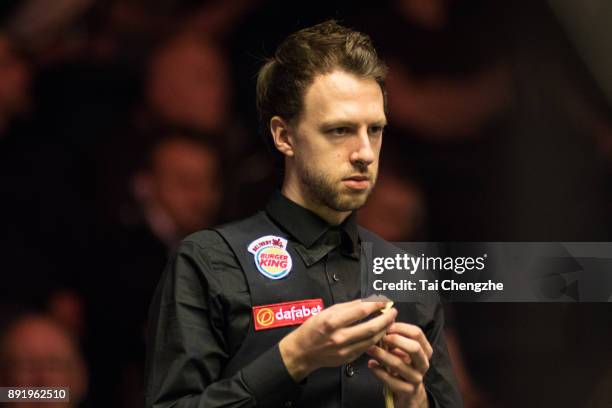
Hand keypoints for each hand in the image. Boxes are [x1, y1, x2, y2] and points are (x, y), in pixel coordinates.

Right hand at [279, 299, 396, 381]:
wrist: (303, 351)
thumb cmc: (312, 330)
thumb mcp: (327, 312)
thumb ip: (347, 307)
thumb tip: (366, 301)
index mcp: (332, 322)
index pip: (360, 311)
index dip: (376, 305)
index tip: (383, 301)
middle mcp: (339, 337)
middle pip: (370, 328)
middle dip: (385, 319)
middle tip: (392, 312)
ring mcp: (344, 350)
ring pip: (372, 340)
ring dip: (384, 329)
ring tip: (389, 321)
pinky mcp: (348, 358)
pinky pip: (366, 348)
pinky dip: (375, 339)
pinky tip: (379, 333)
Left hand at [366, 322, 432, 407]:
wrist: (407, 393)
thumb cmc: (401, 367)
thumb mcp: (401, 351)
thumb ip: (395, 338)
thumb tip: (383, 322)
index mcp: (425, 351)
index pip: (417, 333)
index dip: (401, 327)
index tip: (386, 325)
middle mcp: (423, 364)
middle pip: (414, 347)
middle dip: (395, 340)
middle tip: (380, 336)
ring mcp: (416, 379)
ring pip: (399, 364)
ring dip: (382, 355)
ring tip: (369, 349)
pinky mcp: (407, 391)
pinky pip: (391, 380)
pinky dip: (379, 371)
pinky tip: (371, 365)